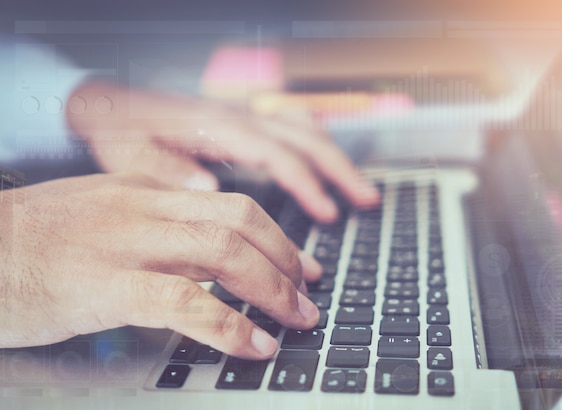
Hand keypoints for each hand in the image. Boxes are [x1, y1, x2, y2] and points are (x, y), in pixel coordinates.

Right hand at [0, 173, 321, 358]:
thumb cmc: (33, 238)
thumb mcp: (99, 209)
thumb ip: (150, 216)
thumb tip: (201, 239)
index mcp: (146, 189)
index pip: (232, 203)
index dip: (277, 235)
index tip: (301, 263)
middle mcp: (144, 208)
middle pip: (240, 221)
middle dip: (287, 259)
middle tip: (309, 292)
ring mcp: (128, 244)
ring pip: (224, 253)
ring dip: (272, 289)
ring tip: (296, 319)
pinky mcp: (108, 286)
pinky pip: (187, 302)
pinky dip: (229, 325)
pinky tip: (254, 344)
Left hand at [66, 82, 379, 222]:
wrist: (109, 103)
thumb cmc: (120, 131)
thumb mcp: (131, 155)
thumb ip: (169, 171)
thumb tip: (210, 192)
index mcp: (218, 127)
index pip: (277, 154)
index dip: (307, 183)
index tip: (329, 213)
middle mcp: (238, 117)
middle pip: (304, 138)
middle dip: (340, 169)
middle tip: (367, 199)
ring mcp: (243, 115)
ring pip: (304, 129)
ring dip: (335, 157)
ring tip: (361, 188)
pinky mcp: (241, 120)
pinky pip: (289, 121)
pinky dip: (315, 140)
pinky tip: (326, 157)